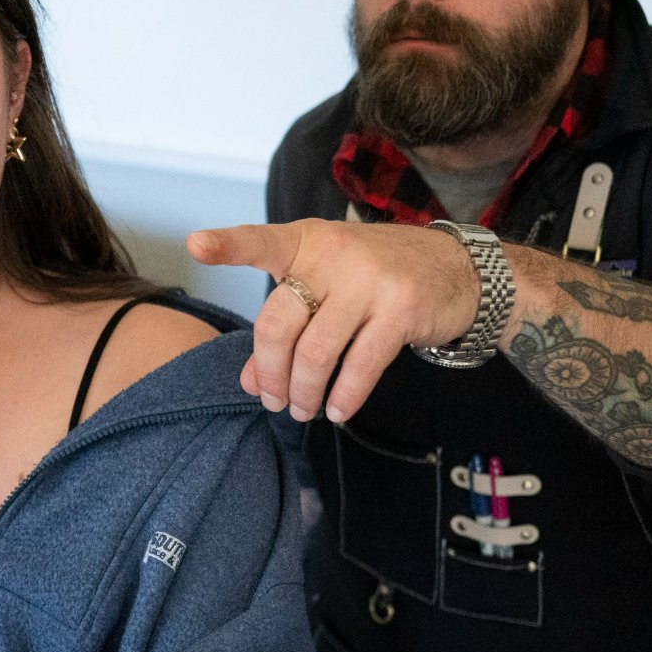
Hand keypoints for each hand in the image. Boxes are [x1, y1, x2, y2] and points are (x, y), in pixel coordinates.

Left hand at [187, 220, 480, 422]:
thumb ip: (285, 327)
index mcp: (306, 242)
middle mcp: (334, 255)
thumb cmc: (374, 277)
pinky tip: (336, 409)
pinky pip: (360, 365)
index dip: (226, 245)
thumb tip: (250, 382)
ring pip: (315, 352)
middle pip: (278, 324)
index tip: (195, 246)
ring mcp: (369, 280)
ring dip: (303, 392)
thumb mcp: (325, 288)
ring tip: (302, 410)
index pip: (260, 242)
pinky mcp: (401, 309)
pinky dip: (344, 396)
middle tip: (273, 399)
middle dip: (270, 372)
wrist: (457, 268)